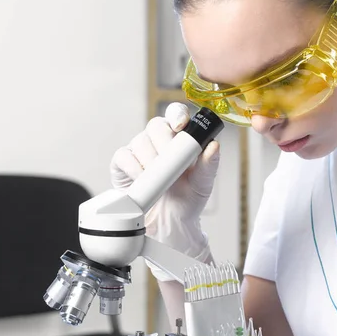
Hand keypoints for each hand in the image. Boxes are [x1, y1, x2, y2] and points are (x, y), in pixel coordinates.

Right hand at [110, 102, 219, 279]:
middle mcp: (158, 139)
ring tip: (160, 178)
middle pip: (156, 125)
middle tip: (171, 162)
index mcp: (179, 136)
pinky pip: (124, 156)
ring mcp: (139, 149)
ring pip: (140, 141)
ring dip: (150, 159)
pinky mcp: (122, 163)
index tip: (180, 126)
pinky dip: (134, 168)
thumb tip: (214, 146)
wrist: (170, 221)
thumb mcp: (203, 183)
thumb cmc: (188, 197)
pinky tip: (142, 179)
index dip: (177, 115)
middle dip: (164, 143)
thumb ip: (209, 164)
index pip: (176, 114)